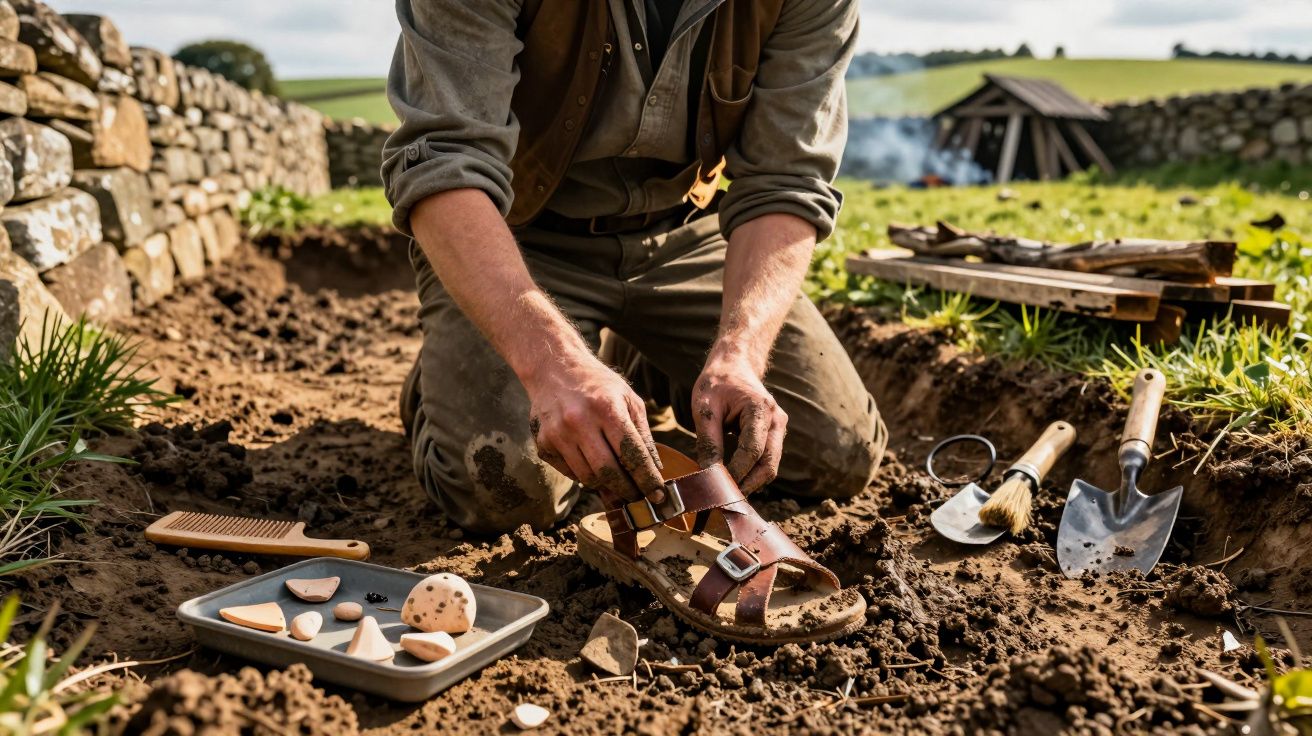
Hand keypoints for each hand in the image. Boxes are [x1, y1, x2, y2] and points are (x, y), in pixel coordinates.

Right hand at [525, 352, 664, 502]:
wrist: (554, 368)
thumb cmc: (598, 384)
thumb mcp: (629, 399)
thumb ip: (643, 435)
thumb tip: (654, 470)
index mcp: (606, 408)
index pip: (632, 455)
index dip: (648, 480)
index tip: (658, 496)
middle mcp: (579, 421)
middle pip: (608, 473)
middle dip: (627, 491)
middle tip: (638, 497)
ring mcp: (558, 434)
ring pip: (588, 478)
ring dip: (606, 486)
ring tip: (618, 483)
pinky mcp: (543, 443)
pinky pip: (570, 473)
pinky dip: (585, 475)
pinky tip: (593, 466)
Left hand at [691, 357, 787, 492]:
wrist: (733, 365)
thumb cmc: (717, 384)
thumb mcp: (705, 409)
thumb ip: (708, 441)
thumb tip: (708, 475)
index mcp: (761, 409)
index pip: (752, 451)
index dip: (736, 473)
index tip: (716, 488)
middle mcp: (776, 420)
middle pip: (768, 465)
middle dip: (747, 485)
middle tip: (724, 501)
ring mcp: (779, 428)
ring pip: (770, 467)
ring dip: (750, 483)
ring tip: (726, 495)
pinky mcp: (774, 435)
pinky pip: (767, 461)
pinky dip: (752, 474)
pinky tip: (733, 482)